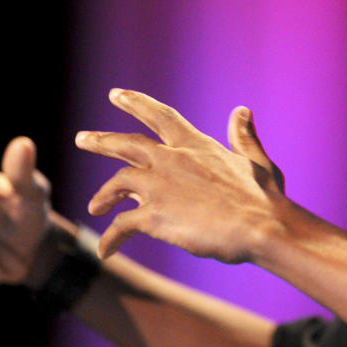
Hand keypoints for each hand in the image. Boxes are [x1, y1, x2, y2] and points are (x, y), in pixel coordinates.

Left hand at [75, 89, 286, 262]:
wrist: (261, 228)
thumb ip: (243, 137)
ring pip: (117, 184)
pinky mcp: (154, 217)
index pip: (160, 117)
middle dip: (101, 141)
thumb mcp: (256, 161)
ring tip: (94, 206)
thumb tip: (241, 111)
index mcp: (196, 145)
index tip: (117, 94)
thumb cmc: (264, 198)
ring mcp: (159, 187)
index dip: (137, 103)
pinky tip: (105, 251)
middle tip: (82, 139)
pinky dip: (111, 239)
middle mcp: (172, 160)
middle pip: (126, 144)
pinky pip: (121, 226)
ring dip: (103, 195)